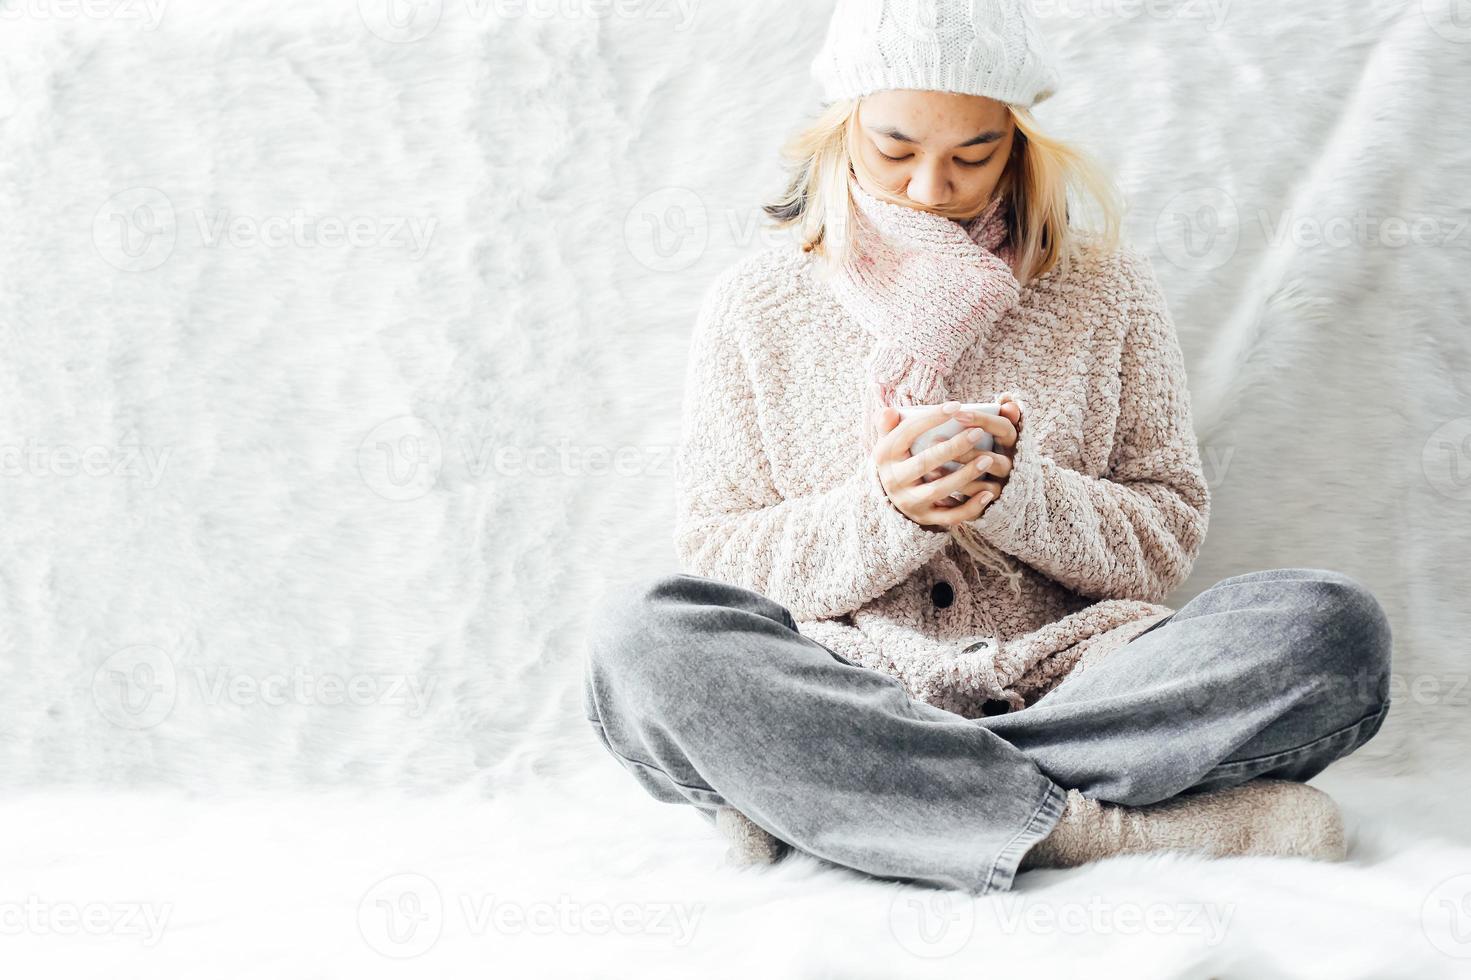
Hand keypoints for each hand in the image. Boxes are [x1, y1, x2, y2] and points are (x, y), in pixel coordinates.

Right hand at [871, 402, 1015, 529]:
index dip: (931, 418)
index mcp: (884, 456)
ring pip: (939, 490)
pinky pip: (950, 516)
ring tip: (987, 459)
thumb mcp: (889, 440)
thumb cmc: (899, 458)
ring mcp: (909, 502)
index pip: (907, 433)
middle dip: (953, 448)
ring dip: (965, 475)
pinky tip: (988, 493)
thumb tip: (890, 412)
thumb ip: (888, 424)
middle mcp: (893, 481)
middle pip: (925, 463)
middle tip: (978, 432)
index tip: (956, 406)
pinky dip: (970, 507)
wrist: (891, 495)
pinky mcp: (925, 518)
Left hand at [929, 394, 1021, 514]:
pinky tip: (938, 492)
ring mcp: (1001, 488)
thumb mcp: (986, 431)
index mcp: (1010, 443)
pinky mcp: (989, 507)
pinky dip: (959, 501)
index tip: (957, 414)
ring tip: (933, 469)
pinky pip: (978, 509)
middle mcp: (1010, 466)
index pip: (1005, 428)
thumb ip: (990, 417)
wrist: (986, 484)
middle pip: (996, 460)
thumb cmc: (979, 448)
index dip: (983, 420)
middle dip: (966, 453)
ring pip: (988, 487)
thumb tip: (1006, 398)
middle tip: (936, 440)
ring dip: (961, 479)